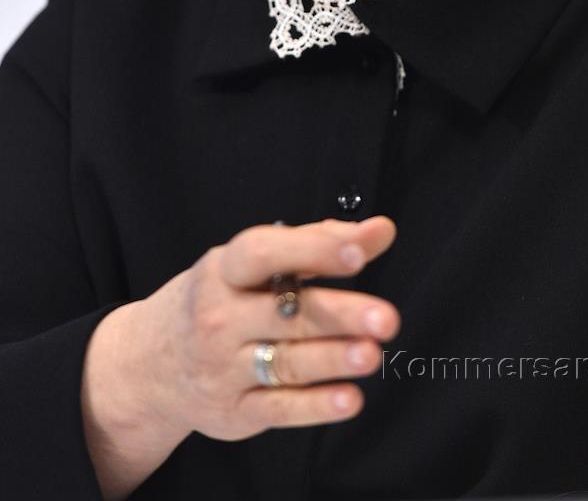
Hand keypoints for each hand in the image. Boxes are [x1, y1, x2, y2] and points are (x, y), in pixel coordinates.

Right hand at [114, 216, 398, 442]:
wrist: (148, 363)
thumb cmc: (219, 298)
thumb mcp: (253, 263)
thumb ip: (319, 243)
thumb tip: (380, 230)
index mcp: (224, 270)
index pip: (265, 253)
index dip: (312, 251)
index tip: (357, 253)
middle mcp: (219, 318)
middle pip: (285, 314)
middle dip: (338, 315)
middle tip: (385, 316)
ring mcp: (223, 367)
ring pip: (285, 362)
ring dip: (332, 360)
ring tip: (372, 354)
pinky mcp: (233, 412)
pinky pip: (278, 408)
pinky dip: (315, 406)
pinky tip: (349, 398)